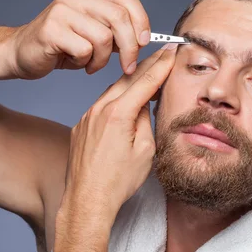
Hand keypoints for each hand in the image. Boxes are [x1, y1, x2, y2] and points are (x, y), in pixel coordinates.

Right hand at [9, 0, 150, 79]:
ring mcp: (62, 10)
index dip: (141, 21)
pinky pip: (85, 50)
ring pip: (104, 37)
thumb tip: (144, 37)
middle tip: (128, 66)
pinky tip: (76, 62)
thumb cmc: (61, 46)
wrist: (21, 53)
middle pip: (119, 17)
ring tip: (92, 63)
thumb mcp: (93, 33)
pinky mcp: (52, 29)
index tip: (144, 42)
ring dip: (103, 59)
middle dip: (129, 47)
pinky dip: (85, 63)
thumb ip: (116, 30)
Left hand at [59, 43, 177, 222]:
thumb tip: (143, 106)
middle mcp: (99, 110)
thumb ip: (145, 121)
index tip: (171, 52)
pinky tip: (124, 103)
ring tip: (146, 76)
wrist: (87, 199)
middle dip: (146, 66)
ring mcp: (86, 117)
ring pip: (112, 91)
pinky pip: (100, 106)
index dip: (161, 64)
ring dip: (130, 82)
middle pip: (127, 79)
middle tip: (162, 54)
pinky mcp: (80, 126)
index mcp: (118, 114)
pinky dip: (114, 100)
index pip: (145, 81)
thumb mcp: (145, 150)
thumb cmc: (117, 181)